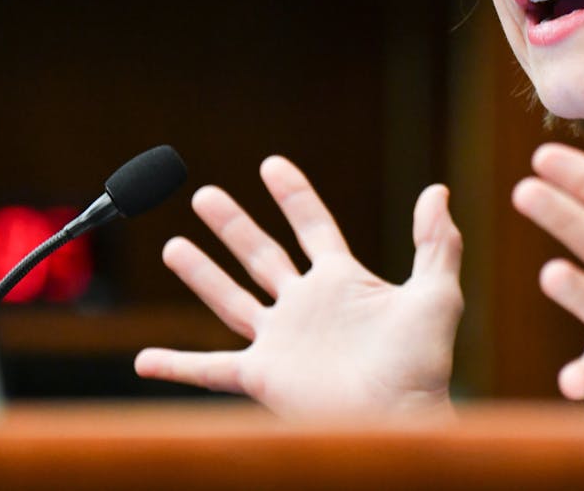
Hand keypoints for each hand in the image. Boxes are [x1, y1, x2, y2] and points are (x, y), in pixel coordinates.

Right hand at [134, 154, 462, 417]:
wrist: (402, 418)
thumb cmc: (425, 365)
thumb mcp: (436, 293)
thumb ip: (437, 242)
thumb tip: (438, 191)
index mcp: (343, 281)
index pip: (312, 226)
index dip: (293, 194)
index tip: (271, 164)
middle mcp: (306, 306)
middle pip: (261, 254)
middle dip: (233, 225)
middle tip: (205, 195)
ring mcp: (282, 341)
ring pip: (231, 299)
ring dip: (201, 274)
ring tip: (173, 246)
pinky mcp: (264, 377)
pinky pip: (211, 369)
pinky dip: (177, 366)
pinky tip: (145, 359)